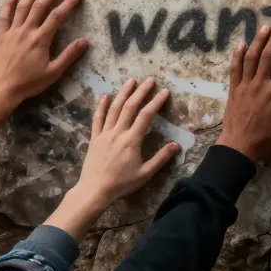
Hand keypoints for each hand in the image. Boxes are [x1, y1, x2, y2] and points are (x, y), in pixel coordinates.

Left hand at [0, 0, 86, 110]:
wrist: (1, 89)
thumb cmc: (29, 83)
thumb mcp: (53, 72)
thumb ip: (69, 55)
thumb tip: (85, 41)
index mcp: (41, 39)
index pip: (57, 16)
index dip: (69, 3)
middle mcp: (27, 31)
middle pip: (40, 6)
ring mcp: (12, 32)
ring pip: (23, 7)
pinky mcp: (1, 36)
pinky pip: (4, 17)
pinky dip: (9, 4)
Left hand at [75, 78, 180, 205]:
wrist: (94, 190)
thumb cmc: (121, 183)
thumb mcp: (145, 174)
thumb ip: (161, 158)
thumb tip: (177, 145)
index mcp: (132, 140)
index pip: (146, 115)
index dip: (156, 102)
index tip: (165, 91)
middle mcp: (118, 132)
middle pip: (130, 107)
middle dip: (141, 92)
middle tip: (150, 80)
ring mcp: (104, 134)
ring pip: (114, 109)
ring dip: (123, 93)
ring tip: (131, 81)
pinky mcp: (94, 138)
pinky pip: (98, 118)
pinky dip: (102, 106)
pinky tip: (105, 96)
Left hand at [216, 23, 270, 162]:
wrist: (238, 148)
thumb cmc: (266, 140)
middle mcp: (260, 85)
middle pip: (268, 56)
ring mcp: (244, 86)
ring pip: (251, 58)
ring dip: (258, 41)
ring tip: (264, 27)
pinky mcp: (233, 90)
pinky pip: (234, 69)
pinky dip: (237, 55)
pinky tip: (241, 45)